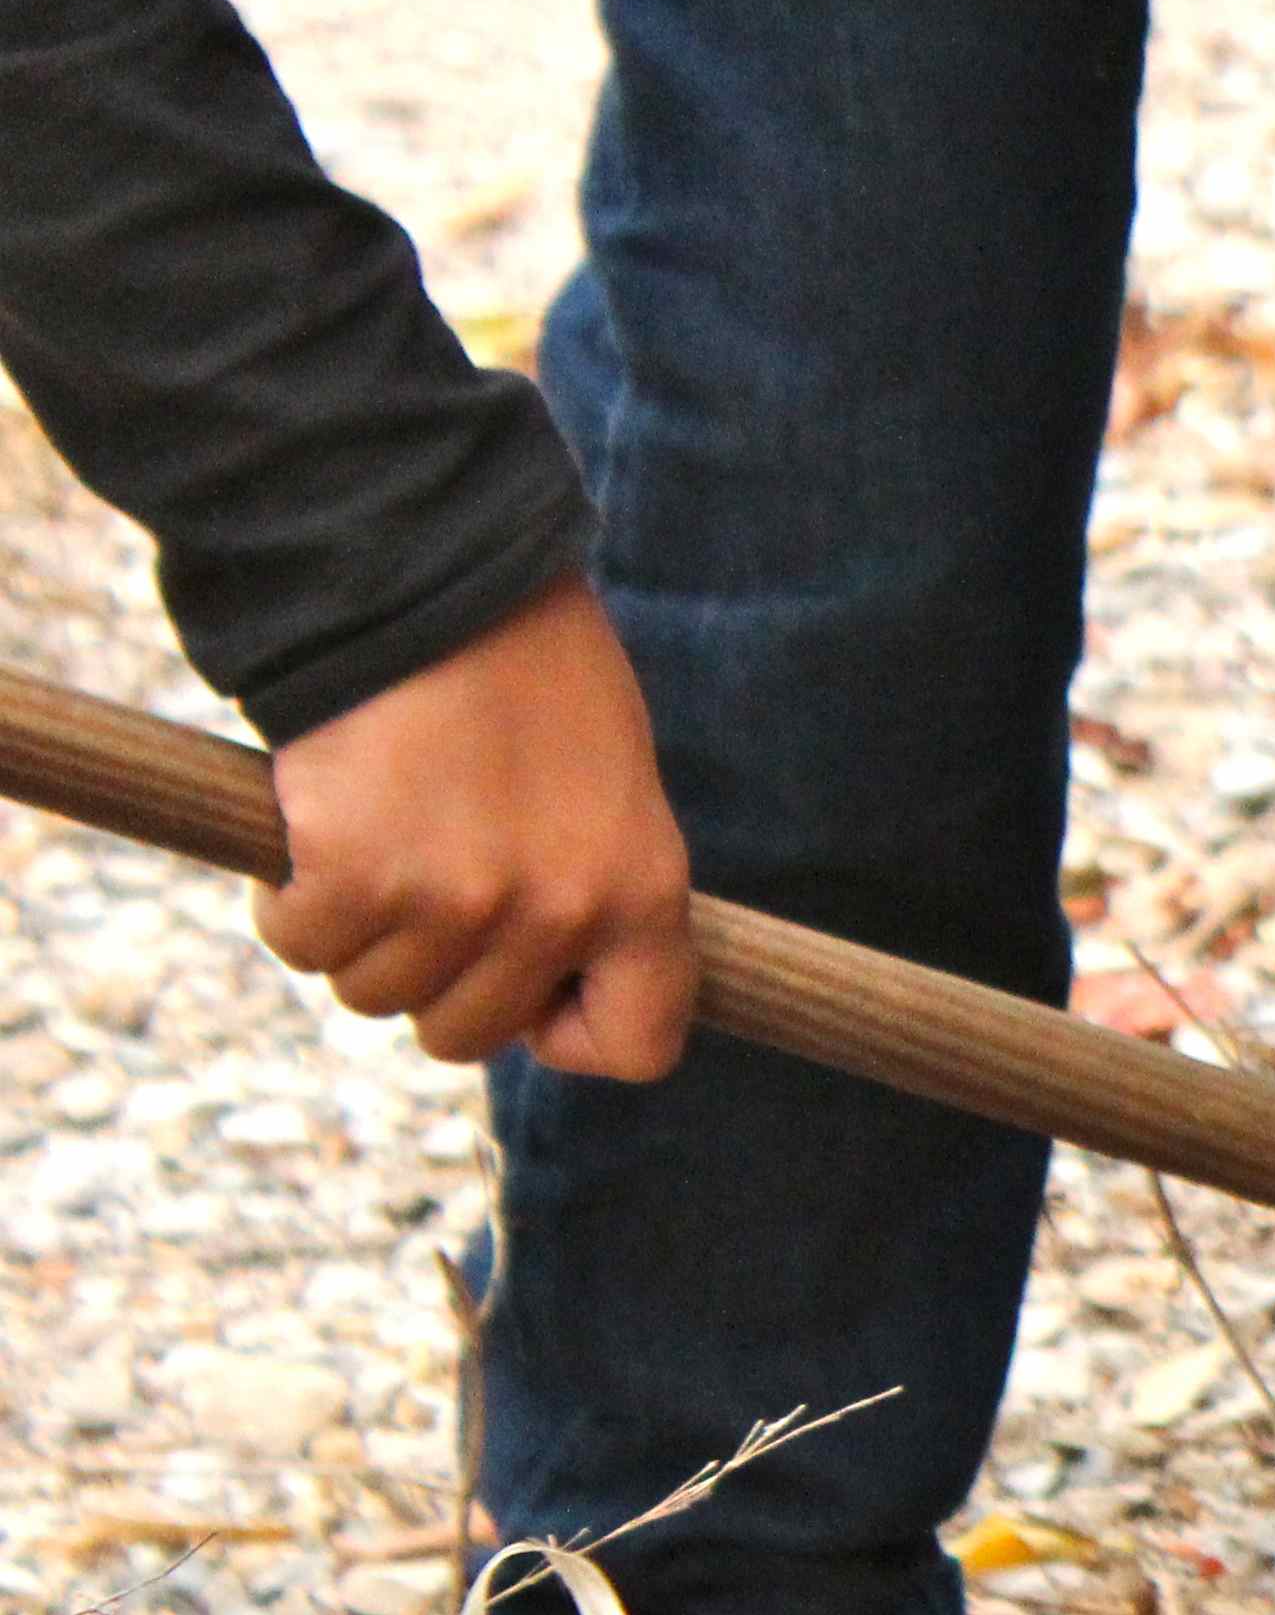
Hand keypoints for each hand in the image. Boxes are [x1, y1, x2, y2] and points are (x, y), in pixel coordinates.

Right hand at [258, 575, 694, 1079]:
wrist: (425, 568)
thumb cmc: (522, 660)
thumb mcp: (608, 782)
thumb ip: (590, 882)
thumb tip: (547, 978)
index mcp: (645, 890)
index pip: (638, 1046)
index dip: (570, 1028)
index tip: (532, 984)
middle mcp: (558, 912)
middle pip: (467, 1033)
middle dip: (432, 977)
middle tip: (419, 885)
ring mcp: (455, 900)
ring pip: (374, 993)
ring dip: (355, 933)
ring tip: (371, 837)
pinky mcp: (354, 872)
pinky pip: (301, 941)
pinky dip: (288, 901)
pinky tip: (311, 831)